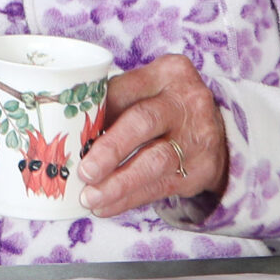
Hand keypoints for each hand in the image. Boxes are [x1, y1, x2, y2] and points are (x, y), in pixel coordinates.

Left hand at [76, 54, 227, 217]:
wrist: (213, 133)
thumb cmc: (163, 108)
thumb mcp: (146, 91)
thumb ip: (113, 103)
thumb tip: (67, 132)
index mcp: (168, 73)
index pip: (126, 89)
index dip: (97, 112)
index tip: (70, 132)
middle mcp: (186, 101)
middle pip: (144, 122)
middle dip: (110, 149)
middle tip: (84, 171)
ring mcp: (198, 136)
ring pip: (155, 161)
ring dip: (118, 183)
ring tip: (90, 197)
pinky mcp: (201, 169)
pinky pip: (160, 186)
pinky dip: (129, 199)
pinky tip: (106, 206)